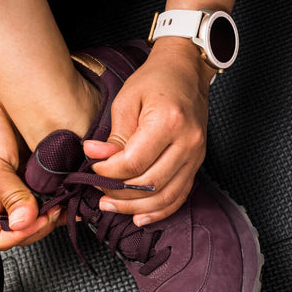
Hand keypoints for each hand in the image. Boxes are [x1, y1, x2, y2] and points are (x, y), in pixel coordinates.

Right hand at [0, 88, 61, 249]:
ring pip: (43, 218)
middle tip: (58, 210)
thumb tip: (23, 223)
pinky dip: (66, 200)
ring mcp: (23, 194)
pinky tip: (75, 195)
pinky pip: (55, 199)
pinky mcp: (41, 183)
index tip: (39, 220)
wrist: (0, 103)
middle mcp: (4, 203)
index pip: (0, 237)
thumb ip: (9, 194)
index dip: (22, 235)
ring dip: (58, 214)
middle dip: (44, 224)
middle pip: (27, 231)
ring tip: (69, 202)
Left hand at [83, 37, 215, 226]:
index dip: (109, 171)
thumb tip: (97, 161)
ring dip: (137, 208)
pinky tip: (140, 217)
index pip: (134, 162)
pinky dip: (160, 211)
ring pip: (166, 196)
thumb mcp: (126, 101)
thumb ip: (115, 136)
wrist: (187, 74)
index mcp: (168, 122)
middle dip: (119, 193)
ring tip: (113, 207)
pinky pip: (180, 195)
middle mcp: (187, 142)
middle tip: (98, 192)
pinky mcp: (197, 164)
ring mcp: (196, 156)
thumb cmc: (155, 82)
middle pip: (150, 183)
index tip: (94, 167)